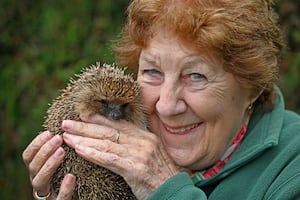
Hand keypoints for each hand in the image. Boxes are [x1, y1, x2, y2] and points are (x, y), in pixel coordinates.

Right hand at [22, 131, 75, 199]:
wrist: (80, 195)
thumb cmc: (72, 174)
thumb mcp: (64, 160)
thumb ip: (60, 147)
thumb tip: (68, 124)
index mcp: (37, 170)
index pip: (28, 156)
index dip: (36, 144)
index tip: (49, 132)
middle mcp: (39, 182)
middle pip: (33, 167)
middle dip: (44, 151)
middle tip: (59, 139)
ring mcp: (47, 193)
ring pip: (40, 181)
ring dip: (49, 164)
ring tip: (61, 152)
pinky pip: (60, 198)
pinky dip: (65, 188)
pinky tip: (71, 176)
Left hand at [62, 114, 179, 198]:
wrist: (175, 191)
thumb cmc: (161, 175)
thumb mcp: (151, 155)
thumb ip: (135, 144)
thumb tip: (117, 139)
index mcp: (146, 136)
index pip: (118, 124)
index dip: (99, 119)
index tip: (82, 115)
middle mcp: (143, 141)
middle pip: (109, 131)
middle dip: (85, 127)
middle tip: (66, 123)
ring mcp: (140, 153)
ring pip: (106, 143)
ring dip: (84, 139)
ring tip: (67, 137)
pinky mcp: (135, 168)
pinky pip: (110, 159)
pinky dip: (93, 154)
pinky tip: (79, 150)